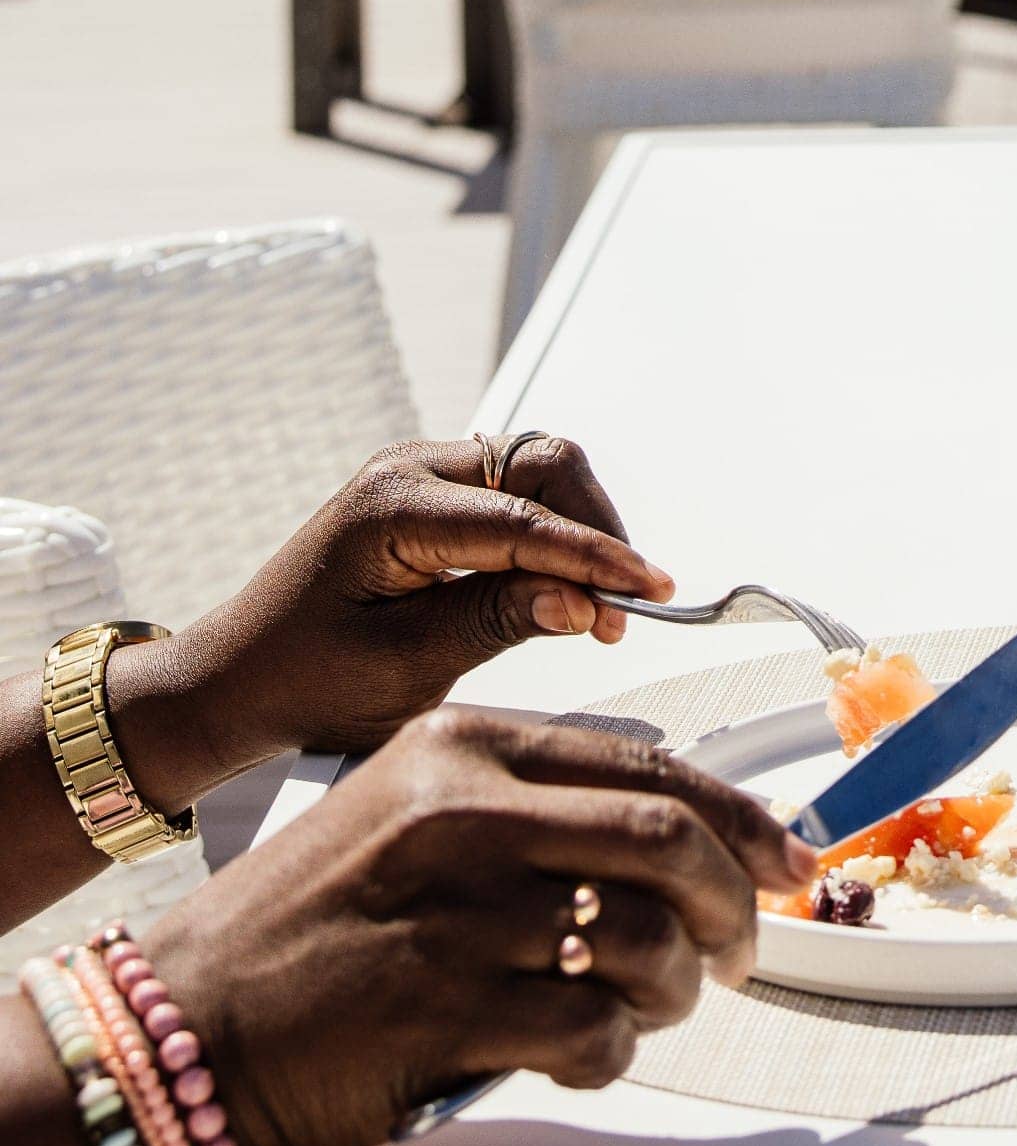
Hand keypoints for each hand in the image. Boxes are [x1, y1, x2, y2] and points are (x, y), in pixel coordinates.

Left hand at [119, 436, 672, 804]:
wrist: (236, 681)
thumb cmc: (301, 681)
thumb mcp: (402, 668)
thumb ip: (496, 624)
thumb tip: (583, 604)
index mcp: (390, 508)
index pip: (522, 519)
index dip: (596, 557)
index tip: (650, 590)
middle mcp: (408, 471)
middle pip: (544, 464)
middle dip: (596, 530)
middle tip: (623, 606)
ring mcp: (423, 476)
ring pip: (541, 470)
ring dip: (582, 530)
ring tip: (599, 606)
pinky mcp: (437, 496)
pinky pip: (520, 492)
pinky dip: (556, 533)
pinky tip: (565, 586)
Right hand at [141, 710, 816, 1145]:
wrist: (179, 1019)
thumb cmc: (319, 922)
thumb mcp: (418, 812)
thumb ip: (541, 808)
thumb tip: (695, 834)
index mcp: (466, 744)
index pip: (654, 766)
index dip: (744, 821)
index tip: (791, 864)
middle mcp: (463, 810)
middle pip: (669, 839)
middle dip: (733, 905)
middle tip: (740, 953)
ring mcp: (453, 908)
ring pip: (643, 938)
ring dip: (675, 987)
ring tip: (653, 1007)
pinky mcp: (441, 1007)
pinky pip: (593, 1032)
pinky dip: (614, 1053)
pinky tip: (585, 1056)